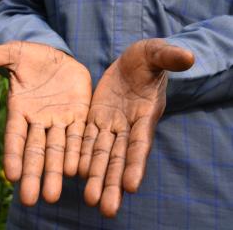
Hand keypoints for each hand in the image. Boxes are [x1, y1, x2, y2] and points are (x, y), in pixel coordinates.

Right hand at [0, 41, 91, 205]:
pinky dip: (77, 153)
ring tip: (53, 195)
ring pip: (58, 149)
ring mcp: (60, 120)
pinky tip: (78, 171)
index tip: (11, 176)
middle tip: (30, 200)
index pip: (14, 136)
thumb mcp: (13, 54)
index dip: (13, 154)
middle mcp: (39, 121)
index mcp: (20, 109)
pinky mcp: (79, 115)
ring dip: (56, 171)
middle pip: (35, 151)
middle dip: (33, 174)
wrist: (58, 59)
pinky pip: (79, 136)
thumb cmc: (31, 58)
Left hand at [78, 39, 193, 216]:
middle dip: (113, 182)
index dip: (136, 163)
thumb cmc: (146, 59)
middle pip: (120, 158)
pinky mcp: (94, 119)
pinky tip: (74, 173)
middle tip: (106, 209)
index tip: (131, 187)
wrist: (128, 63)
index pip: (140, 143)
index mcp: (145, 114)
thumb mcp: (155, 52)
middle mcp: (127, 126)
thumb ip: (168, 57)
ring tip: (90, 199)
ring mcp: (110, 125)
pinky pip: (86, 140)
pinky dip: (82, 156)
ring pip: (101, 154)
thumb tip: (188, 57)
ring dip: (96, 177)